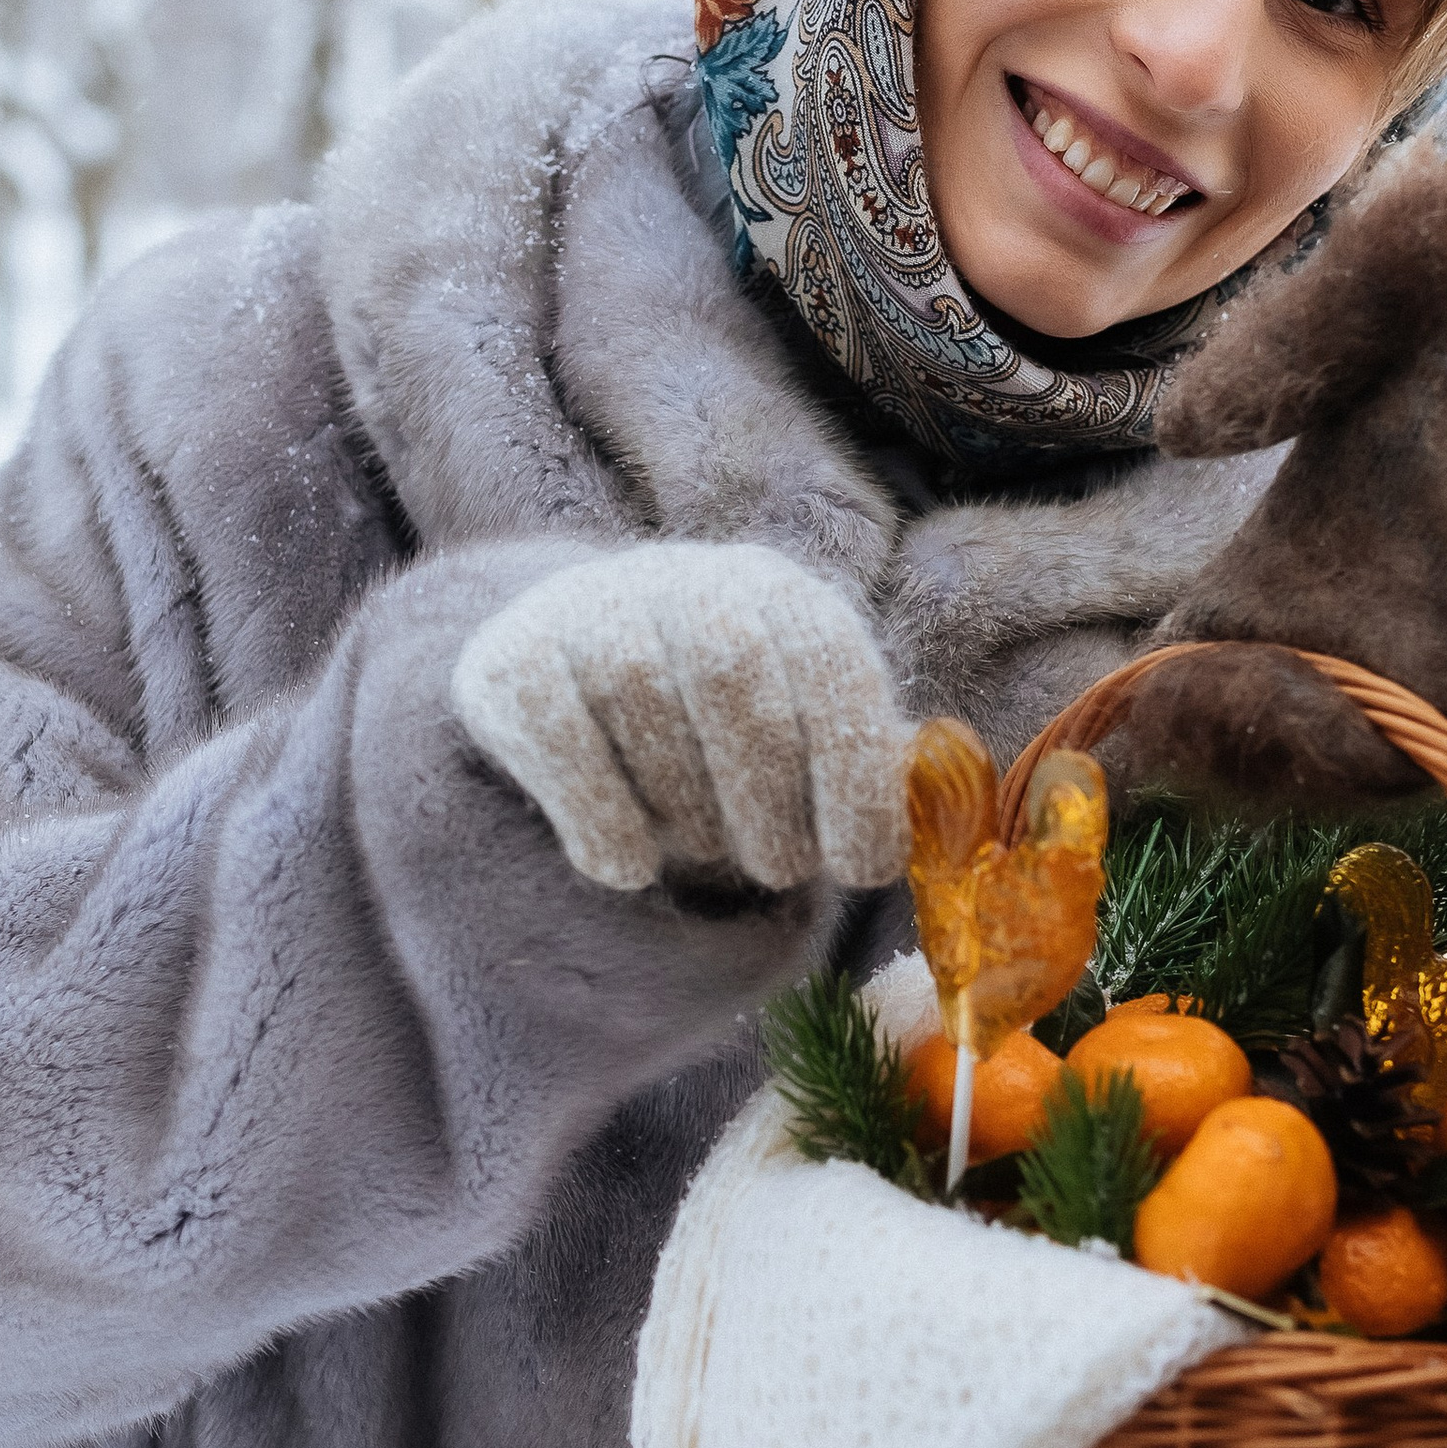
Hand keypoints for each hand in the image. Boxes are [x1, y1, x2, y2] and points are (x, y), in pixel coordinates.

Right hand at [451, 543, 907, 894]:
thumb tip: (934, 816)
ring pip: (641, 700)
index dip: (852, 775)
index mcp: (784, 595)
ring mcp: (593, 608)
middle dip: (766, 798)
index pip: (831, 665)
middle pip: (732, 676)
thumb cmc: (727, 734)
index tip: (857, 867)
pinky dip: (599, 817)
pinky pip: (557, 736)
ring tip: (704, 852)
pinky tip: (627, 867)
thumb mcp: (808, 733)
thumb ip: (869, 766)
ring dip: (686, 810)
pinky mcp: (513, 657)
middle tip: (777, 868)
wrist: (582, 677)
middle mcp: (689, 579)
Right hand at [1134, 132, 1446, 780]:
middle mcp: (1399, 585)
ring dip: (1273, 756)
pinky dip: (1372, 747)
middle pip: (1276, 708)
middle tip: (1151, 740)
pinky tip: (1319, 725)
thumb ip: (1295, 336)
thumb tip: (1179, 432)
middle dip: (1210, 743)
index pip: (1233, 621)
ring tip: (1213, 732)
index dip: (1175, 674)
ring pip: (1347, 736)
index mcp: (1343, 500)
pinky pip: (1443, 730)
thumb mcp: (1411, 253)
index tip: (1126, 700)